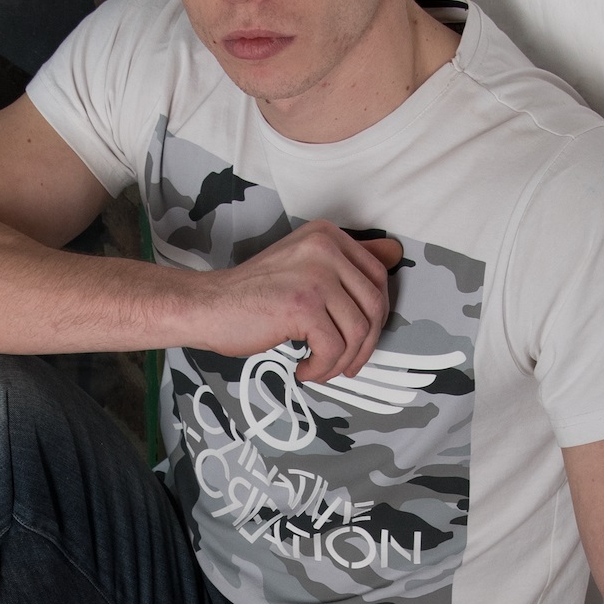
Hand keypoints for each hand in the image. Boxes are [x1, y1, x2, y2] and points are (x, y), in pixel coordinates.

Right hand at [202, 223, 402, 382]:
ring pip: (358, 332)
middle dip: (364, 345)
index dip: (375, 316)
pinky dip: (323, 368)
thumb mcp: (303, 266)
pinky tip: (305, 368)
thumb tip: (395, 255)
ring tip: (321, 367)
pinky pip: (334, 349)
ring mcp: (315, 275)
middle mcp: (325, 248)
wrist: (208, 306)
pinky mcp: (303, 305)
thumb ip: (344, 263)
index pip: (377, 277)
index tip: (359, 338)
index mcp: (327, 236)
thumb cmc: (252, 295)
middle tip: (344, 363)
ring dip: (342, 362)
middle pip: (374, 306)